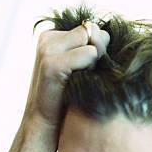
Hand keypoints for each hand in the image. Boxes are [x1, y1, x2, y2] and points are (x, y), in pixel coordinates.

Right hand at [5, 22, 109, 151]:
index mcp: (53, 36)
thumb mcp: (81, 67)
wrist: (47, 123)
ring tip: (79, 79)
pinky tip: (76, 82)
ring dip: (95, 62)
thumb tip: (104, 35)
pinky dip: (91, 69)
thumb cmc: (69, 96)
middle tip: (83, 75)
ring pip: (93, 42)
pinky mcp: (52, 63)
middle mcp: (48, 38)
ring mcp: (48, 49)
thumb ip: (93, 47)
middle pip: (95, 31)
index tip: (85, 69)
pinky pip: (90, 54)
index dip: (98, 48)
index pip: (91, 28)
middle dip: (99, 52)